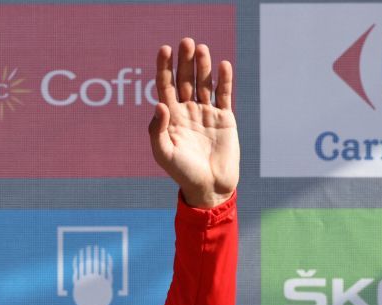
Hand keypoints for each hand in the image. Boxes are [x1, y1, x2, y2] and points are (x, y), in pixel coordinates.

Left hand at [149, 39, 238, 207]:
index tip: (164, 50)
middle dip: (184, 61)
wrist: (209, 186)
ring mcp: (206, 113)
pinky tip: (222, 65)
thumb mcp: (163, 153)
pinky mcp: (224, 118)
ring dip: (203, 66)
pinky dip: (224, 80)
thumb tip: (160, 104)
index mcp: (170, 117)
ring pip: (203, 83)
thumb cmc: (182, 172)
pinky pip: (223, 95)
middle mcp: (187, 111)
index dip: (164, 68)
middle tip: (186, 42)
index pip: (165, 87)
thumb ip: (157, 130)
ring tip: (201, 48)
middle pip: (184, 80)